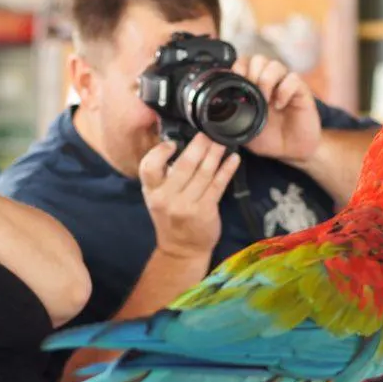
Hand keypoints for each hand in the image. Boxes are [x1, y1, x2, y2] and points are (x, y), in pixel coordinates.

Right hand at [139, 134, 240, 258]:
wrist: (182, 249)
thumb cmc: (170, 217)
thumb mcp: (158, 197)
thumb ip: (164, 175)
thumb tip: (179, 142)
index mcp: (152, 191)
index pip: (149, 167)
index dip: (160, 152)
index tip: (173, 143)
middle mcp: (167, 198)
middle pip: (184, 166)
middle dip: (199, 145)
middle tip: (208, 132)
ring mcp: (187, 205)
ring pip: (204, 173)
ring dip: (215, 154)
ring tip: (222, 140)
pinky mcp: (206, 211)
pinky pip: (218, 185)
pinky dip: (227, 170)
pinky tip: (233, 159)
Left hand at [233, 56, 320, 162]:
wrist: (292, 150)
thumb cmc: (270, 138)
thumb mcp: (244, 129)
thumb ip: (232, 119)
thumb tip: (214, 117)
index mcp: (255, 87)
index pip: (245, 63)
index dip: (239, 67)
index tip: (236, 81)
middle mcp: (270, 82)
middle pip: (259, 59)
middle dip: (252, 73)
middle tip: (251, 92)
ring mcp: (286, 85)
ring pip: (275, 65)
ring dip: (266, 80)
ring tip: (265, 99)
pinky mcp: (302, 91)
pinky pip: (293, 79)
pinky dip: (284, 90)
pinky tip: (280, 104)